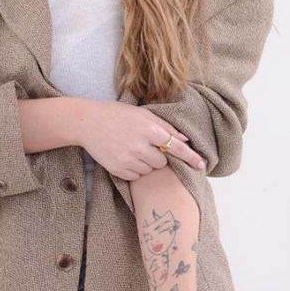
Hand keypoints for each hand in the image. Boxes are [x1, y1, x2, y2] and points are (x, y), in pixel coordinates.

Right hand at [77, 101, 205, 180]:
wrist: (87, 122)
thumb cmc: (116, 115)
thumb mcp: (142, 114)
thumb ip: (165, 126)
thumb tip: (185, 140)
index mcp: (149, 130)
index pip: (177, 148)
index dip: (191, 158)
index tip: (202, 165)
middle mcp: (140, 147)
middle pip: (163, 162)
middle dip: (158, 156)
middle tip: (145, 145)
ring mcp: (128, 160)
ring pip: (149, 170)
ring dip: (145, 163)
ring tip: (131, 149)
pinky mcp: (118, 169)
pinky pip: (135, 176)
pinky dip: (133, 169)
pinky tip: (124, 156)